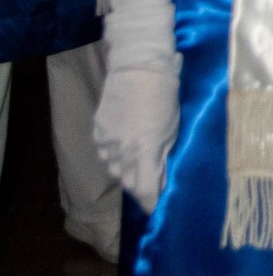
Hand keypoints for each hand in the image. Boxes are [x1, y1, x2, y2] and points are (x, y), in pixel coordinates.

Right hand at [94, 63, 180, 213]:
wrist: (138, 67)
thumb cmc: (164, 96)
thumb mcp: (172, 129)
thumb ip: (163, 158)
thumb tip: (159, 181)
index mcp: (144, 152)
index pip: (144, 191)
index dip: (150, 203)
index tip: (155, 207)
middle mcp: (122, 152)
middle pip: (128, 183)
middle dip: (139, 186)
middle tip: (150, 181)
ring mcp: (106, 143)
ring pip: (114, 170)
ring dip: (126, 171)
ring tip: (138, 159)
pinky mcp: (97, 132)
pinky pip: (105, 154)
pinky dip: (114, 155)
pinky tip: (124, 145)